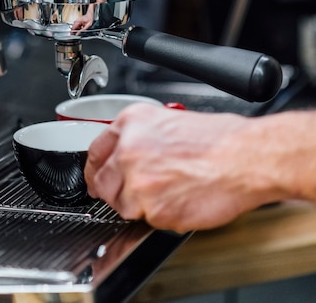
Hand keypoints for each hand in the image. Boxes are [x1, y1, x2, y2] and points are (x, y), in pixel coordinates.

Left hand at [84, 103, 315, 231]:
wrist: (244, 157)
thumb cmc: (219, 139)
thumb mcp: (170, 120)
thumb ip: (140, 138)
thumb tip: (125, 155)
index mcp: (131, 123)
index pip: (95, 151)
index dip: (96, 167)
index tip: (97, 176)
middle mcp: (128, 150)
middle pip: (102, 182)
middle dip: (115, 190)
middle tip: (136, 191)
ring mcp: (138, 181)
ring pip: (123, 205)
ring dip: (140, 204)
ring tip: (170, 190)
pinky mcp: (152, 209)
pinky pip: (147, 220)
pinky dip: (161, 215)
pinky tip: (181, 199)